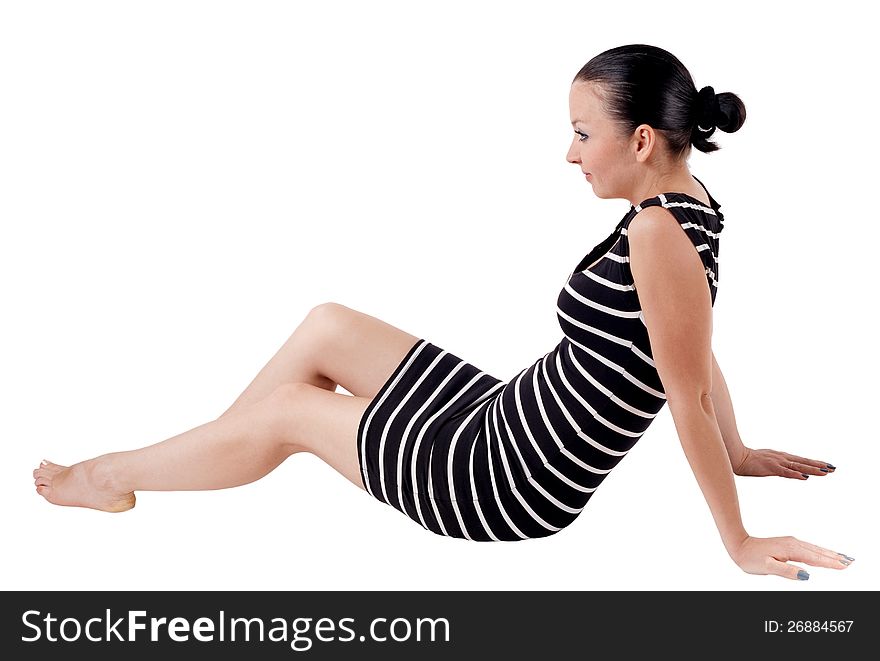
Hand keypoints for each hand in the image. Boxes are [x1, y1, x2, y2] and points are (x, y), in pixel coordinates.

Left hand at [731, 535, 854, 579]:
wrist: (739, 546)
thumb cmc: (751, 558)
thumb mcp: (768, 567)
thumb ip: (787, 571)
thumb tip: (806, 575)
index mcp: (790, 549)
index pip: (815, 558)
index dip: (830, 563)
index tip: (844, 565)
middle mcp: (793, 543)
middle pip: (818, 552)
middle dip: (834, 557)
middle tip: (850, 561)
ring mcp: (790, 542)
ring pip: (814, 549)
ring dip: (828, 553)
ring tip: (843, 557)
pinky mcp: (788, 543)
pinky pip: (808, 548)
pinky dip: (819, 551)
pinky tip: (822, 554)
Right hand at [734, 447, 835, 478]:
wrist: (736, 457)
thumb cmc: (748, 461)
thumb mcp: (766, 463)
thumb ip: (778, 467)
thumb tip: (787, 472)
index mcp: (781, 457)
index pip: (802, 460)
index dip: (815, 463)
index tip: (827, 466)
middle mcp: (782, 457)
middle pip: (804, 462)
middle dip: (819, 465)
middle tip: (833, 468)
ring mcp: (777, 462)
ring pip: (798, 466)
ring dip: (812, 469)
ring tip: (825, 472)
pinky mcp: (770, 467)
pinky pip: (785, 472)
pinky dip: (795, 473)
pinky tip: (805, 476)